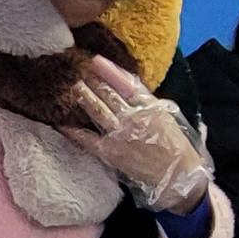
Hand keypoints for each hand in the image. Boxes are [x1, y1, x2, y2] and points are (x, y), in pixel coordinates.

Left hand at [68, 62, 208, 211]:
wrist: (178, 176)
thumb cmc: (176, 146)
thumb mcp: (169, 117)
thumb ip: (148, 103)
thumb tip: (129, 87)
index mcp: (150, 106)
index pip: (126, 83)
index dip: (109, 71)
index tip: (95, 60)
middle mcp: (133, 117)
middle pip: (108, 93)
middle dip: (92, 80)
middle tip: (77, 69)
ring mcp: (120, 134)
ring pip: (97, 109)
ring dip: (83, 96)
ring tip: (71, 85)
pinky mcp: (110, 152)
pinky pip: (86, 138)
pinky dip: (72, 129)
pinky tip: (60, 121)